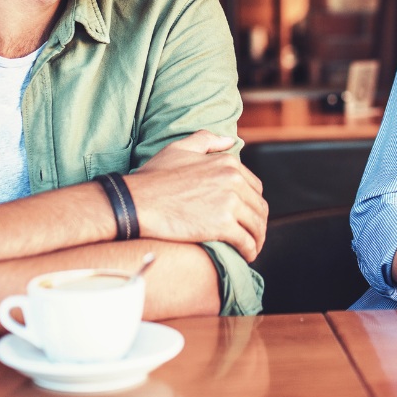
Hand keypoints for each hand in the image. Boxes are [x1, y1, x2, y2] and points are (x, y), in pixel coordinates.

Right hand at [125, 131, 267, 261]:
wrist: (138, 201)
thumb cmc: (154, 177)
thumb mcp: (179, 148)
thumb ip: (207, 140)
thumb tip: (231, 141)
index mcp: (227, 162)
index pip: (254, 187)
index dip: (252, 204)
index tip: (247, 216)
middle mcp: (233, 180)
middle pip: (258, 207)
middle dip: (257, 223)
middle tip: (252, 235)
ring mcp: (229, 202)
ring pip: (256, 225)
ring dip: (257, 239)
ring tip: (251, 248)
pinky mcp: (222, 225)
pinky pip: (246, 241)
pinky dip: (250, 250)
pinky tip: (246, 256)